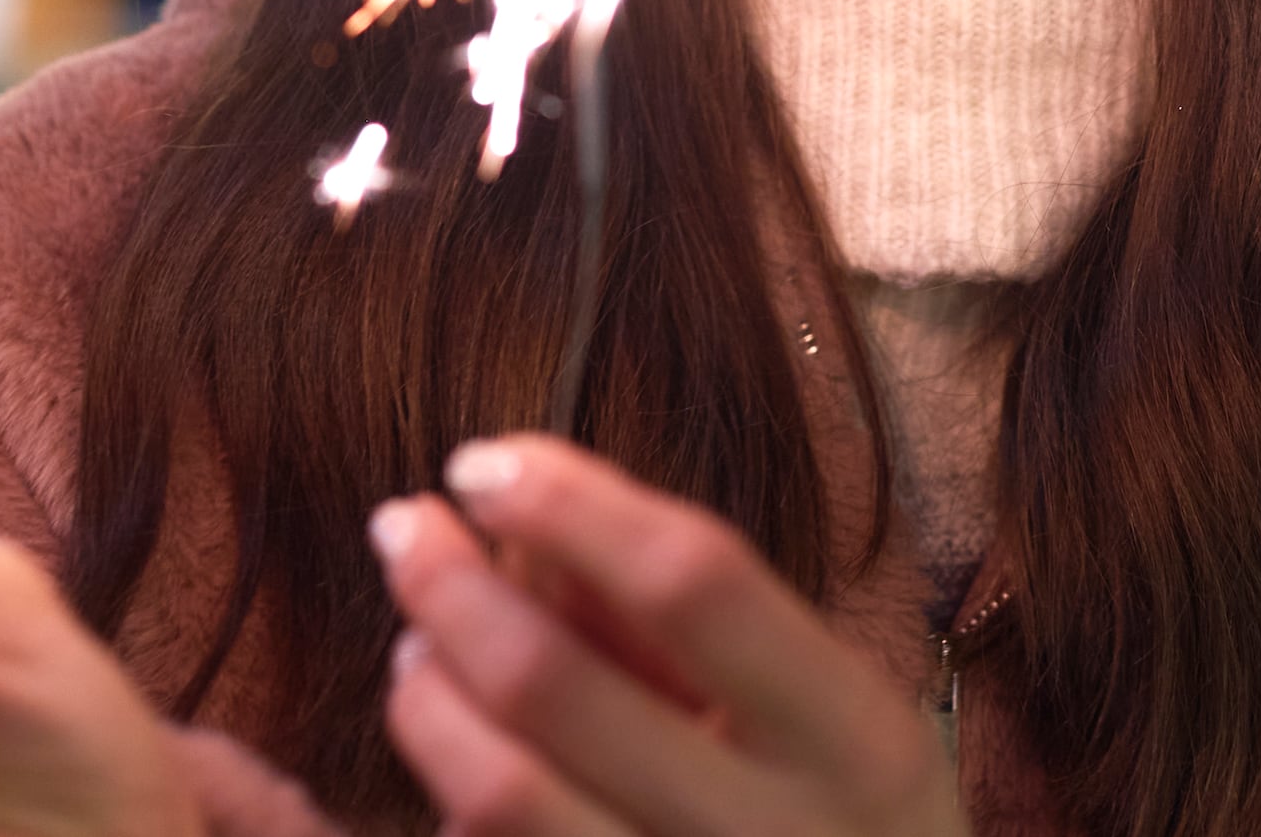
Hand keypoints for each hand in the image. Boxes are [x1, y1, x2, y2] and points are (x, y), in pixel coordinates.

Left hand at [372, 436, 963, 836]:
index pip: (695, 583)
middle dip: (451, 588)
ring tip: (418, 647)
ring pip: (499, 791)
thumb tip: (527, 532)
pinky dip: (431, 800)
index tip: (486, 461)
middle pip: (555, 685)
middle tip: (405, 528)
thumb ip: (694, 624)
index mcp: (855, 743)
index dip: (572, 506)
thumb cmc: (849, 821)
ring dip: (429, 694)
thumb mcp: (829, 713)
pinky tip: (423, 755)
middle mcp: (771, 836)